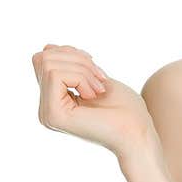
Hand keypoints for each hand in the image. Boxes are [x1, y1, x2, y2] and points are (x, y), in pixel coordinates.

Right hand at [32, 44, 155, 163]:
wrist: (138, 133)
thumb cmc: (125, 108)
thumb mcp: (93, 77)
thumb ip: (69, 64)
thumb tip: (47, 47)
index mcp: (54, 101)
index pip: (45, 59)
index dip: (72, 54)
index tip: (96, 72)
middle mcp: (45, 109)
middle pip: (43, 57)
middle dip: (77, 59)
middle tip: (100, 79)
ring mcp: (47, 114)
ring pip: (49, 64)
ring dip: (82, 70)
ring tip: (99, 89)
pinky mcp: (53, 115)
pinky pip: (56, 75)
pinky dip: (81, 78)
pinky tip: (94, 95)